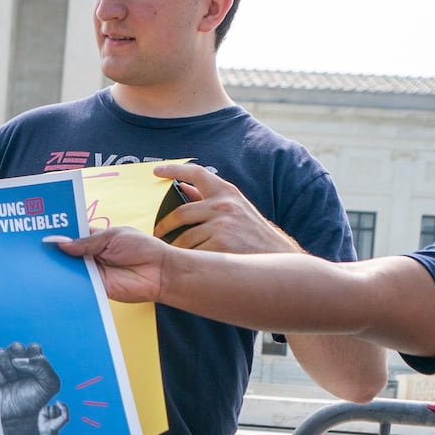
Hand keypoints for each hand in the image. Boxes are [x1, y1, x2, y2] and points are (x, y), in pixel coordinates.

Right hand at [0, 342, 68, 434]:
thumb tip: (17, 360)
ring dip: (8, 369)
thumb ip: (42, 365)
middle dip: (20, 362)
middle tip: (21, 376)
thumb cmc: (34, 401)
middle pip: (16, 346)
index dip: (35, 360)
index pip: (33, 348)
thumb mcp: (50, 383)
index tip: (36, 374)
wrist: (19, 418)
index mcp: (30, 361)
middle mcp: (14, 361)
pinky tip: (0, 385)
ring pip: (0, 353)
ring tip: (11, 381)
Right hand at [49, 227, 174, 302]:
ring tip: (38, 262)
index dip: (58, 233)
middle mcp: (90, 255)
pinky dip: (67, 282)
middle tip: (33, 248)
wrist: (159, 272)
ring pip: (68, 269)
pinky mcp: (95, 287)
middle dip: (52, 250)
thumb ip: (86, 242)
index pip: (71, 234)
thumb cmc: (142, 248)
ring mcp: (91, 272)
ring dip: (56, 267)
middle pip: (66, 253)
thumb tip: (59, 243)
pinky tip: (53, 278)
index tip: (40, 229)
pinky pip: (77, 284)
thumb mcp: (112, 237)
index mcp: (94, 238)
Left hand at [153, 163, 298, 255]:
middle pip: (180, 212)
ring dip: (175, 247)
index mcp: (227, 192)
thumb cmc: (252, 234)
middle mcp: (224, 205)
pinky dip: (187, 260)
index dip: (174, 169)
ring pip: (183, 238)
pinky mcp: (221, 247)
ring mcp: (222, 226)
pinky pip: (192, 254)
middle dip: (163, 225)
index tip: (156, 171)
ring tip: (172, 254)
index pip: (196, 173)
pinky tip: (188, 265)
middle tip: (156, 234)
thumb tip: (182, 186)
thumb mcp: (236, 209)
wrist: (278, 258)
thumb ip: (209, 199)